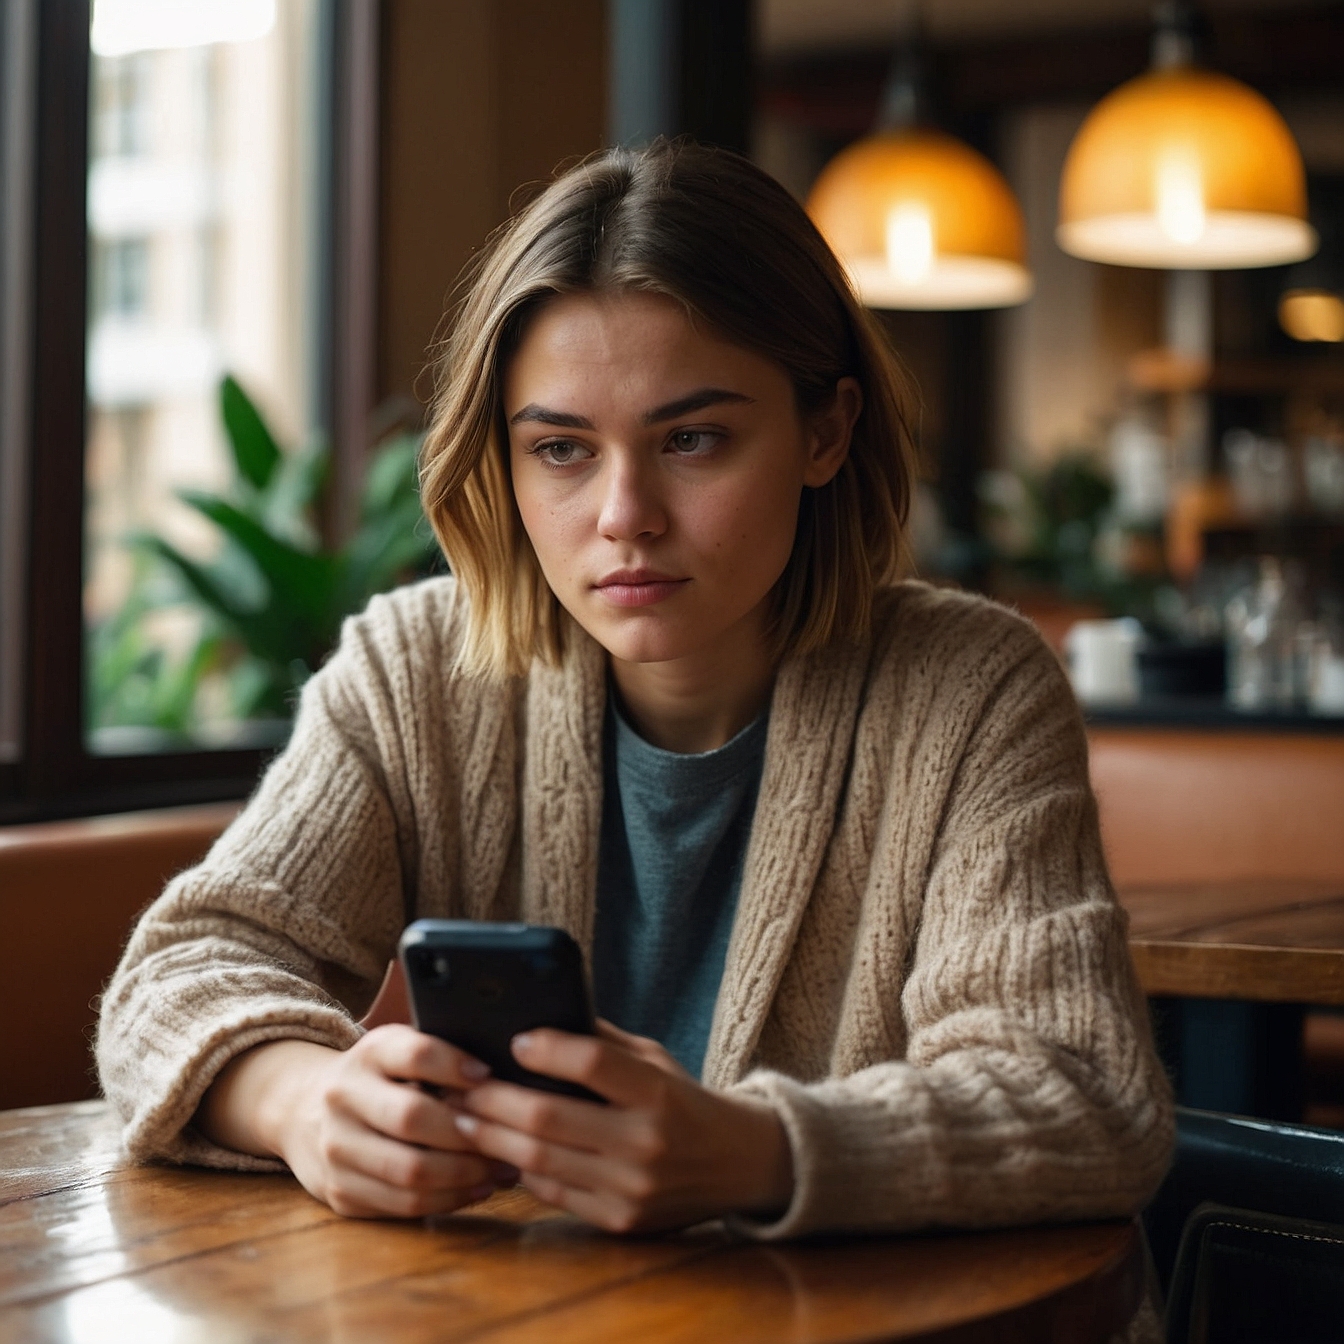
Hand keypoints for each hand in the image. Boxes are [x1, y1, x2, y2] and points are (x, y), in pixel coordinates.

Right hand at [199, 1028, 516, 1218]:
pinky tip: (475, 1189)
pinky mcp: (339, 1190)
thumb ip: (442, 1056)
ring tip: (501, 1171)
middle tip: (509, 1140)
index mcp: (369, 1054)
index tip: (490, 1076)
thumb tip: (512, 1075)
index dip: (455, 1065)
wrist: (304, 1110)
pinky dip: (446, 1200)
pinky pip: (401, 1203)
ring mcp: (336, 1148)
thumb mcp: (399, 1051)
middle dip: (468, 1134)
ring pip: (409, 1170)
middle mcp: (344, 1097)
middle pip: (412, 1117)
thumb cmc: (380, 1079)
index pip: (414, 1054)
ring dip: (464, 1175)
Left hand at [452, 1021, 792, 1232]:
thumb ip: (601, 1043)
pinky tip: (500, 1151)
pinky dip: (520, 1171)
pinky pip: (552, 1194)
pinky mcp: (620, 1223)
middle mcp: (646, 1143)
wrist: (739, 1165)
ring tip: (464, 1118)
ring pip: (538, 1162)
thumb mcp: (655, 1060)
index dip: (546, 1048)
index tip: (514, 1040)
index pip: (592, 1062)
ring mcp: (631, 1189)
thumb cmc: (684, 1101)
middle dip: (493, 1100)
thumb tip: (536, 1022)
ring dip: (491, 1137)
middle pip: (547, 1118)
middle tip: (461, 1086)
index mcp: (658, 1092)